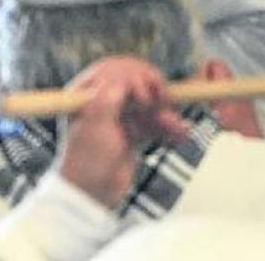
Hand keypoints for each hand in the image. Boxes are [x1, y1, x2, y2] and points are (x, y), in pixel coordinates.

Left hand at [55, 57, 188, 208]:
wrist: (94, 194)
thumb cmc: (87, 160)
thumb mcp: (95, 124)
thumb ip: (109, 96)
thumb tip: (124, 75)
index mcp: (85, 93)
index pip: (112, 69)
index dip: (133, 74)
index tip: (147, 89)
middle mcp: (101, 100)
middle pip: (134, 82)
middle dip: (152, 90)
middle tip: (163, 100)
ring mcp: (118, 117)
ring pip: (147, 103)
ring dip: (164, 113)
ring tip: (175, 125)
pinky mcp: (132, 133)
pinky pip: (154, 122)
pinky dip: (167, 126)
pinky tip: (179, 132)